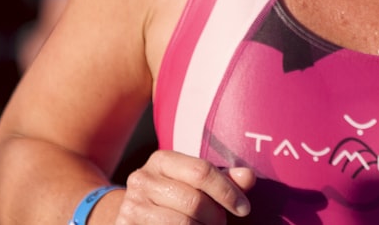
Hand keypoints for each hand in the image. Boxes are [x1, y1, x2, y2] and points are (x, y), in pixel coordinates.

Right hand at [115, 150, 254, 223]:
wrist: (130, 215)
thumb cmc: (173, 195)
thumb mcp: (193, 181)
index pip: (202, 172)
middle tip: (221, 223)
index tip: (244, 208)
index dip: (228, 192)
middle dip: (216, 217)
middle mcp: (142, 180)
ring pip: (182, 224)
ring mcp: (132, 207)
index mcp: (161, 160)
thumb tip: (248, 177)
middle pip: (194, 201)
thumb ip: (223, 179)